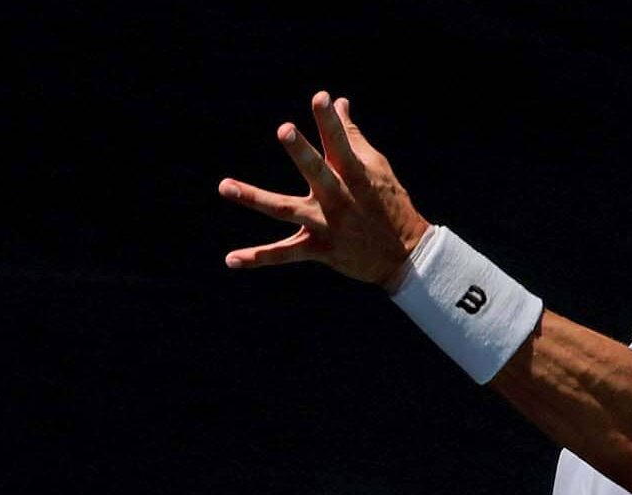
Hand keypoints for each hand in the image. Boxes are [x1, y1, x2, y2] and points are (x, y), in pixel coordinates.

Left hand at [219, 92, 429, 286]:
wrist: (407, 256)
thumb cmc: (390, 204)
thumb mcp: (376, 168)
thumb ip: (351, 136)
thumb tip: (339, 102)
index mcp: (355, 175)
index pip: (342, 143)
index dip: (331, 121)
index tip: (322, 98)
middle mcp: (339, 198)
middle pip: (317, 172)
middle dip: (302, 153)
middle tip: (285, 130)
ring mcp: (328, 224)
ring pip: (286, 210)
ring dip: (255, 198)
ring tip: (225, 186)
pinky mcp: (320, 249)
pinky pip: (285, 254)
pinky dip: (258, 258)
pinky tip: (230, 260)